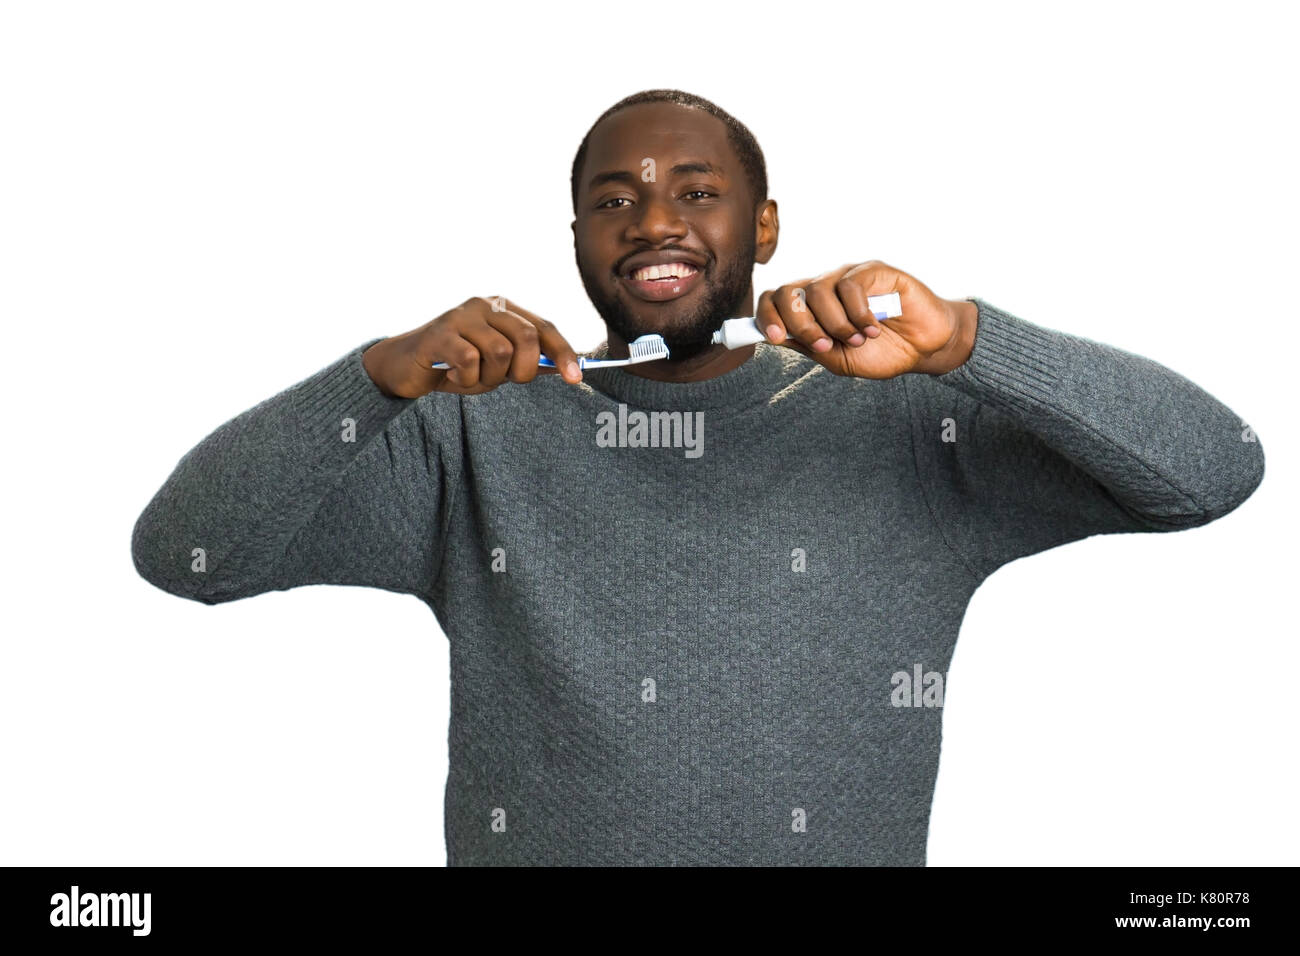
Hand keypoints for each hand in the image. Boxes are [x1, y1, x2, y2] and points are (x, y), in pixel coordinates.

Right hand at [362, 297, 583, 397]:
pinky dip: (465, 378)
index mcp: (503, 309)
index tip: (575, 378)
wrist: (404, 367)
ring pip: (500, 352)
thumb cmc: (454, 365)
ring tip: (469, 377)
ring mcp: (461, 316)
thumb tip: (567, 370)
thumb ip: (528, 363)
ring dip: (489, 377)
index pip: (544, 327)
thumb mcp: (496, 366)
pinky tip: (450, 374)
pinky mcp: (439, 333)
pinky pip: (469, 361)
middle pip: (528, 338)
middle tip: (503, 381)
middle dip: (523, 370)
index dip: (563, 353)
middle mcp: (485, 305)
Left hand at [755, 260, 976, 377]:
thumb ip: (807, 346)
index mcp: (811, 308)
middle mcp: (825, 286)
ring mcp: (848, 276)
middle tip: (826, 346)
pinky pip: (850, 286)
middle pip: (788, 292)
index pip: (774, 299)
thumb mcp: (837, 358)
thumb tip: (774, 337)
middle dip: (801, 325)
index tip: (776, 339)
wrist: (923, 348)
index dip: (767, 316)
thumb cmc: (881, 352)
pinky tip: (874, 328)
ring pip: (817, 291)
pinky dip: (859, 314)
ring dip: (835, 324)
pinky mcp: (873, 270)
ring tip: (858, 339)